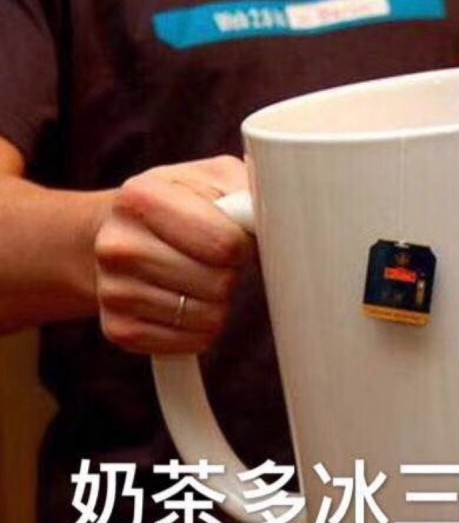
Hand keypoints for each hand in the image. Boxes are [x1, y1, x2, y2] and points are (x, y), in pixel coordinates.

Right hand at [95, 155, 252, 353]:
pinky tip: (184, 304)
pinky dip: (200, 329)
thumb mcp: (212, 179)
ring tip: (195, 280)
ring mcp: (113, 291)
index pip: (224, 244)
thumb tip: (280, 213)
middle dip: (228, 274)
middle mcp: (117, 245)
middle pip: (218, 285)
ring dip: (217, 303)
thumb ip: (247, 190)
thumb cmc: (179, 205)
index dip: (241, 246)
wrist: (114, 235)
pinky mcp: (119, 330)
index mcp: (141, 197)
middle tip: (211, 260)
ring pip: (208, 318)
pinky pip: (192, 342)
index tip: (232, 238)